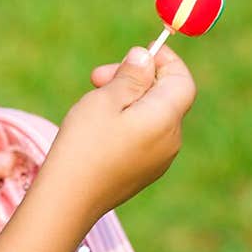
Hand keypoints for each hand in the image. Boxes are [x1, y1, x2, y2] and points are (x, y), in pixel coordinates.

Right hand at [50, 44, 197, 222]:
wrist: (69, 199)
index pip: (182, 80)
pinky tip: (98, 128)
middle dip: (137, 79)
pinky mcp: (145, 172)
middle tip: (98, 76)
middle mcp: (171, 141)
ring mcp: (159, 160)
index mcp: (166, 119)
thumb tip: (146, 57)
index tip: (138, 52)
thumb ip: (131, 76)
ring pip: (153, 116)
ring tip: (93, 102)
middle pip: (166, 97)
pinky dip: (128, 122)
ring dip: (128, 100)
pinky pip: (145, 136)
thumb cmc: (84, 144)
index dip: (164, 60)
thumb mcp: (105, 99)